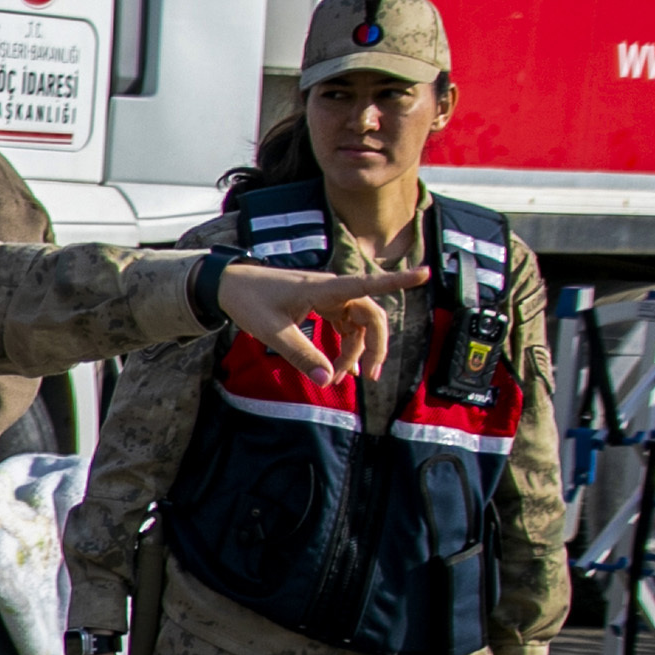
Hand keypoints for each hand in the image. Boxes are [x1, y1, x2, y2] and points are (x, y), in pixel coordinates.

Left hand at [216, 262, 420, 384]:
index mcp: (324, 289)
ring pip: (358, 326)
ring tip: (342, 378)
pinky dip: (347, 347)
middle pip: (370, 317)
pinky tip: (346, 368)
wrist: (229, 286)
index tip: (426, 273)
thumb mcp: (272, 332)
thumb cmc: (250, 300)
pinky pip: (345, 327)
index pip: (368, 284)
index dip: (398, 281)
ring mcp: (329, 298)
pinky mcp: (322, 306)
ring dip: (356, 352)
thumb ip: (301, 355)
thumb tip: (328, 380)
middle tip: (370, 377)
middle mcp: (332, 290)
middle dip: (374, 347)